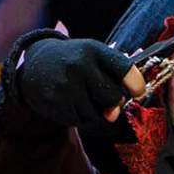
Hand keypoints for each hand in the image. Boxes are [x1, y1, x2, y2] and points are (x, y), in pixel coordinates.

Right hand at [15, 37, 146, 125]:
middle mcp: (79, 65)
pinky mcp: (55, 102)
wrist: (35, 64)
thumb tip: (113, 116)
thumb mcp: (94, 57)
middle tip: (107, 101)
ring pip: (96, 116)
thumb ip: (113, 79)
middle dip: (115, 105)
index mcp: (94, 51)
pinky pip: (79, 122)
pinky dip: (81, 119)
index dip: (136, 84)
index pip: (124, 69)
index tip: (138, 92)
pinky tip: (74, 106)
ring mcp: (65, 85)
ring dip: (97, 116)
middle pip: (113, 98)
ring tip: (88, 102)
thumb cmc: (75, 63)